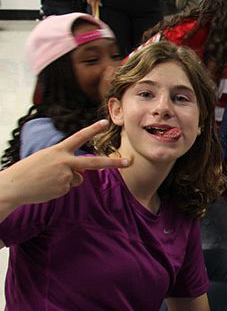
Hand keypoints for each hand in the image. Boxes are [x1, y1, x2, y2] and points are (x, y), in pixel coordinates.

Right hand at [0, 120, 129, 207]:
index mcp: (59, 151)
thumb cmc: (30, 171)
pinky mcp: (64, 188)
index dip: (92, 129)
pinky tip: (47, 187)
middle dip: (114, 163)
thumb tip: (82, 175)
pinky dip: (60, 188)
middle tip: (129, 162)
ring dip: (66, 180)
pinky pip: (69, 187)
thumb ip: (67, 164)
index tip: (105, 122)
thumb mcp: (48, 161)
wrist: (14, 186)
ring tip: (48, 179)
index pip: (79, 137)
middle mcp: (65, 162)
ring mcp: (66, 176)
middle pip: (94, 162)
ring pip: (78, 178)